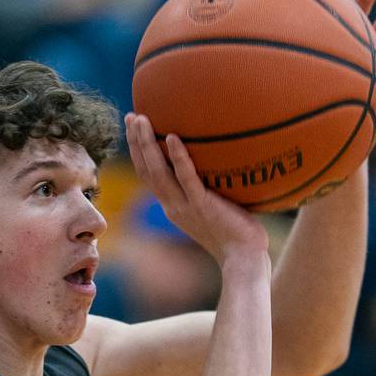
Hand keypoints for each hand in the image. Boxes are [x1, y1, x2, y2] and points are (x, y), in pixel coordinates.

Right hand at [123, 113, 267, 267]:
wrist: (244, 259)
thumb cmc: (238, 235)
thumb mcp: (217, 209)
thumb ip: (213, 188)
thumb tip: (224, 160)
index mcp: (174, 206)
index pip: (149, 176)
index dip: (139, 152)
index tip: (134, 129)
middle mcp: (173, 206)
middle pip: (146, 170)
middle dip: (135, 142)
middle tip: (131, 116)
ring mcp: (186, 206)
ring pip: (158, 172)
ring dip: (146, 145)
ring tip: (141, 119)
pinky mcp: (202, 206)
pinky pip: (187, 178)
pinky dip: (178, 158)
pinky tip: (172, 137)